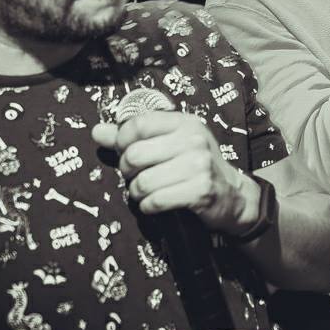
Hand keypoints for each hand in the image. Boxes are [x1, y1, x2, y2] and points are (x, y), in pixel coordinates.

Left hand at [93, 112, 260, 236]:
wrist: (232, 195)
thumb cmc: (196, 167)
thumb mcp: (169, 145)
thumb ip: (132, 138)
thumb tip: (97, 132)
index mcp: (184, 122)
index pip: (138, 124)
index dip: (122, 142)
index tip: (127, 152)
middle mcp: (194, 140)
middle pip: (134, 155)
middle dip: (128, 172)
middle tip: (137, 177)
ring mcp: (199, 165)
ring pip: (143, 181)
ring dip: (137, 193)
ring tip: (146, 192)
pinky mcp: (200, 190)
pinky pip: (155, 201)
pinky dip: (148, 206)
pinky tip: (155, 204)